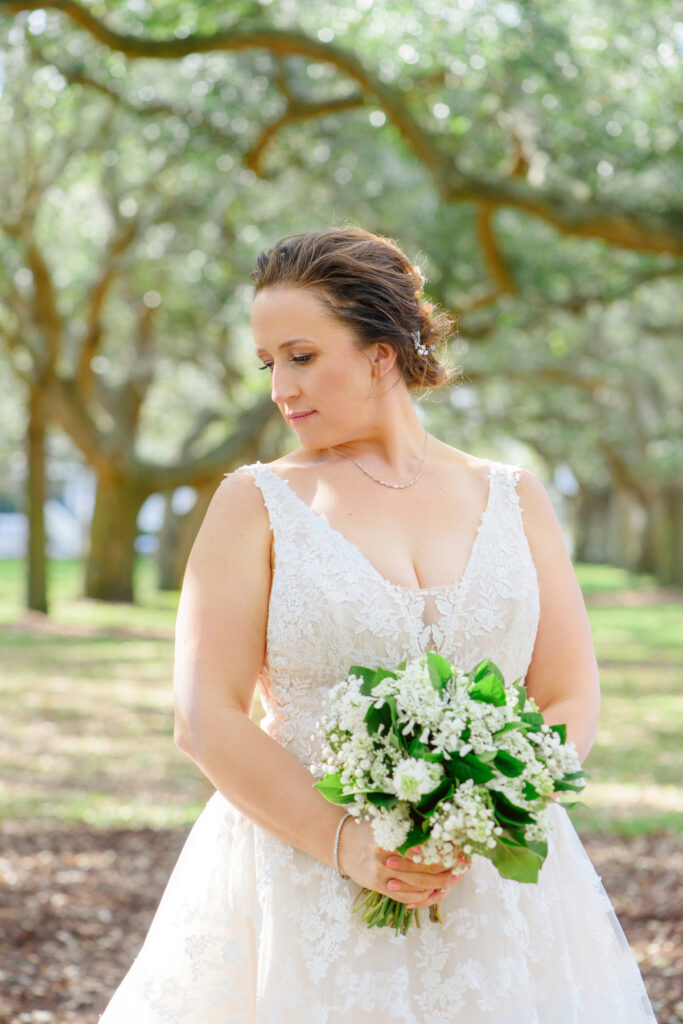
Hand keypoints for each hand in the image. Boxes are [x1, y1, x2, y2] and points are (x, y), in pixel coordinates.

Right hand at [337, 817, 465, 908]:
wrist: (341, 845)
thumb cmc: (367, 829)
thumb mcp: (384, 822)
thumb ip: (406, 827)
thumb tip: (437, 828)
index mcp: (384, 839)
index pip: (418, 848)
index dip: (439, 849)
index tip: (456, 847)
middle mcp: (382, 860)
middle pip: (420, 868)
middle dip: (443, 867)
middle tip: (461, 863)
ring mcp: (380, 877)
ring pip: (416, 884)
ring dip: (438, 883)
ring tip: (454, 877)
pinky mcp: (379, 889)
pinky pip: (405, 897)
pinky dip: (422, 895)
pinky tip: (435, 890)